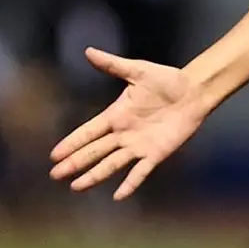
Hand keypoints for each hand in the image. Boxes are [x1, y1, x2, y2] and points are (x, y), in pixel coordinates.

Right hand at [49, 48, 207, 199]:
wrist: (194, 91)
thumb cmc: (167, 80)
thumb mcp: (138, 70)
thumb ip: (113, 65)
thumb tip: (88, 51)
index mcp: (116, 115)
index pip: (88, 132)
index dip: (72, 143)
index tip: (54, 155)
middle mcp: (124, 133)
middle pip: (94, 151)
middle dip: (75, 163)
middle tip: (55, 175)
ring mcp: (138, 146)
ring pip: (111, 164)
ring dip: (94, 175)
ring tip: (76, 186)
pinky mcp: (156, 154)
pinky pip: (140, 172)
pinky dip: (130, 184)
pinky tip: (118, 196)